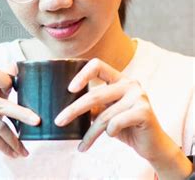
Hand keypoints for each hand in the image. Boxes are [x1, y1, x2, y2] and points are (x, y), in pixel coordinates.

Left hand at [54, 58, 191, 177]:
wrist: (152, 145)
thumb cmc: (124, 127)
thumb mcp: (104, 113)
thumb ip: (91, 106)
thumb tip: (64, 107)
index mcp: (118, 79)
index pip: (97, 65)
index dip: (82, 74)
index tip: (70, 89)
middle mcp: (129, 84)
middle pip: (95, 95)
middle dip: (74, 110)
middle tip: (59, 121)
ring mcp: (138, 96)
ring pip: (104, 115)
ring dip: (90, 133)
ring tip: (82, 145)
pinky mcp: (144, 111)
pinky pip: (117, 122)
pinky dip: (110, 132)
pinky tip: (111, 136)